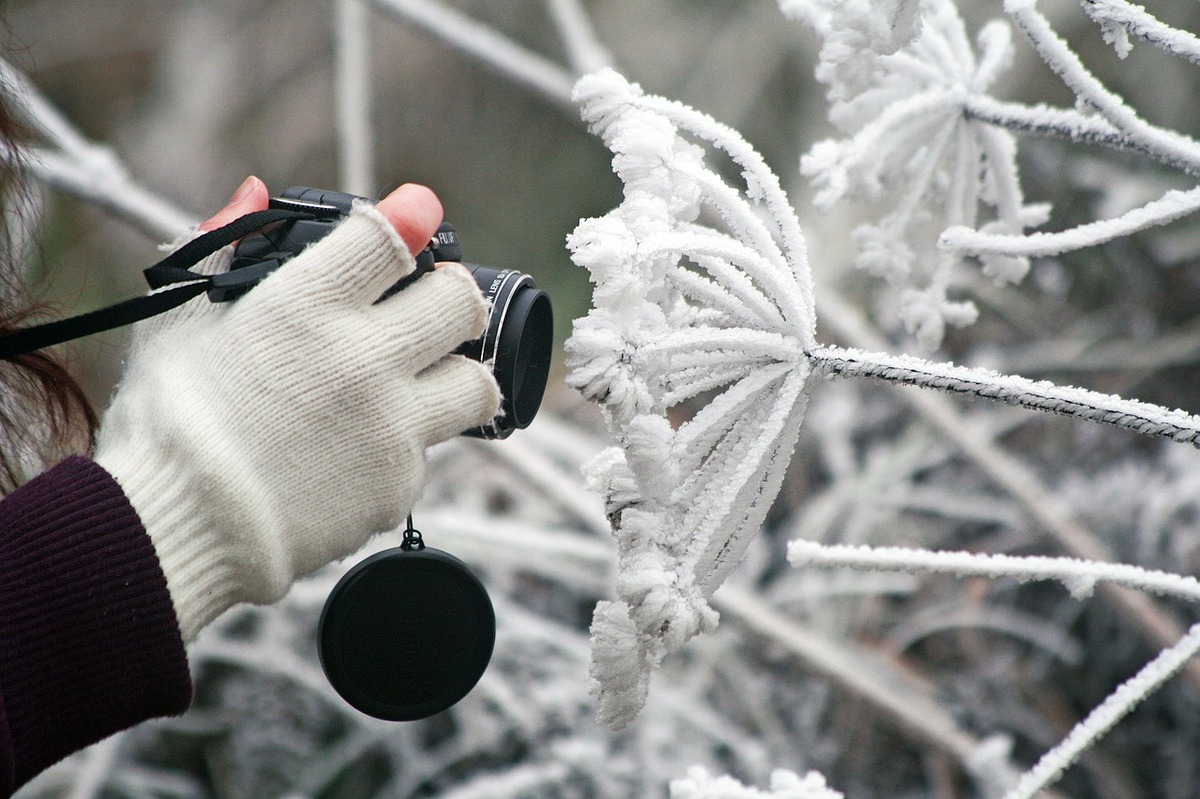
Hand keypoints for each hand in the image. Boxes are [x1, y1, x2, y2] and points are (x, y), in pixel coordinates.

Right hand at [96, 178, 499, 640]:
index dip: (415, 216)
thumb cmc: (168, 421)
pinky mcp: (398, 484)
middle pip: (461, 303)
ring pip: (477, 383)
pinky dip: (405, 442)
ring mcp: (390, 427)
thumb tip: (255, 193)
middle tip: (433, 301)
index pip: (393, 239)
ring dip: (458, 372)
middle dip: (454, 293)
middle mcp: (363, 360)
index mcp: (306, 306)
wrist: (175, 528)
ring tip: (425, 377)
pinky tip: (362, 445)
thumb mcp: (179, 318)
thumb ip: (224, 247)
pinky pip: (429, 450)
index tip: (420, 213)